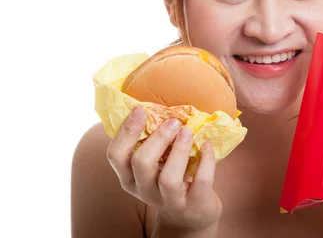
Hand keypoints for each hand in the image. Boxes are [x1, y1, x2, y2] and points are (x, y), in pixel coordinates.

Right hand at [106, 106, 221, 232]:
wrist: (191, 215)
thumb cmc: (170, 179)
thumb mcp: (154, 166)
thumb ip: (153, 143)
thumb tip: (161, 107)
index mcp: (129, 177)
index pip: (115, 156)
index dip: (126, 131)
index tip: (140, 110)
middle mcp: (144, 191)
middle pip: (141, 164)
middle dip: (157, 138)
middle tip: (173, 121)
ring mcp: (170, 201)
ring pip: (168, 178)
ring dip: (179, 150)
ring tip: (188, 132)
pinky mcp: (194, 204)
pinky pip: (201, 181)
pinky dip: (206, 160)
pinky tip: (207, 146)